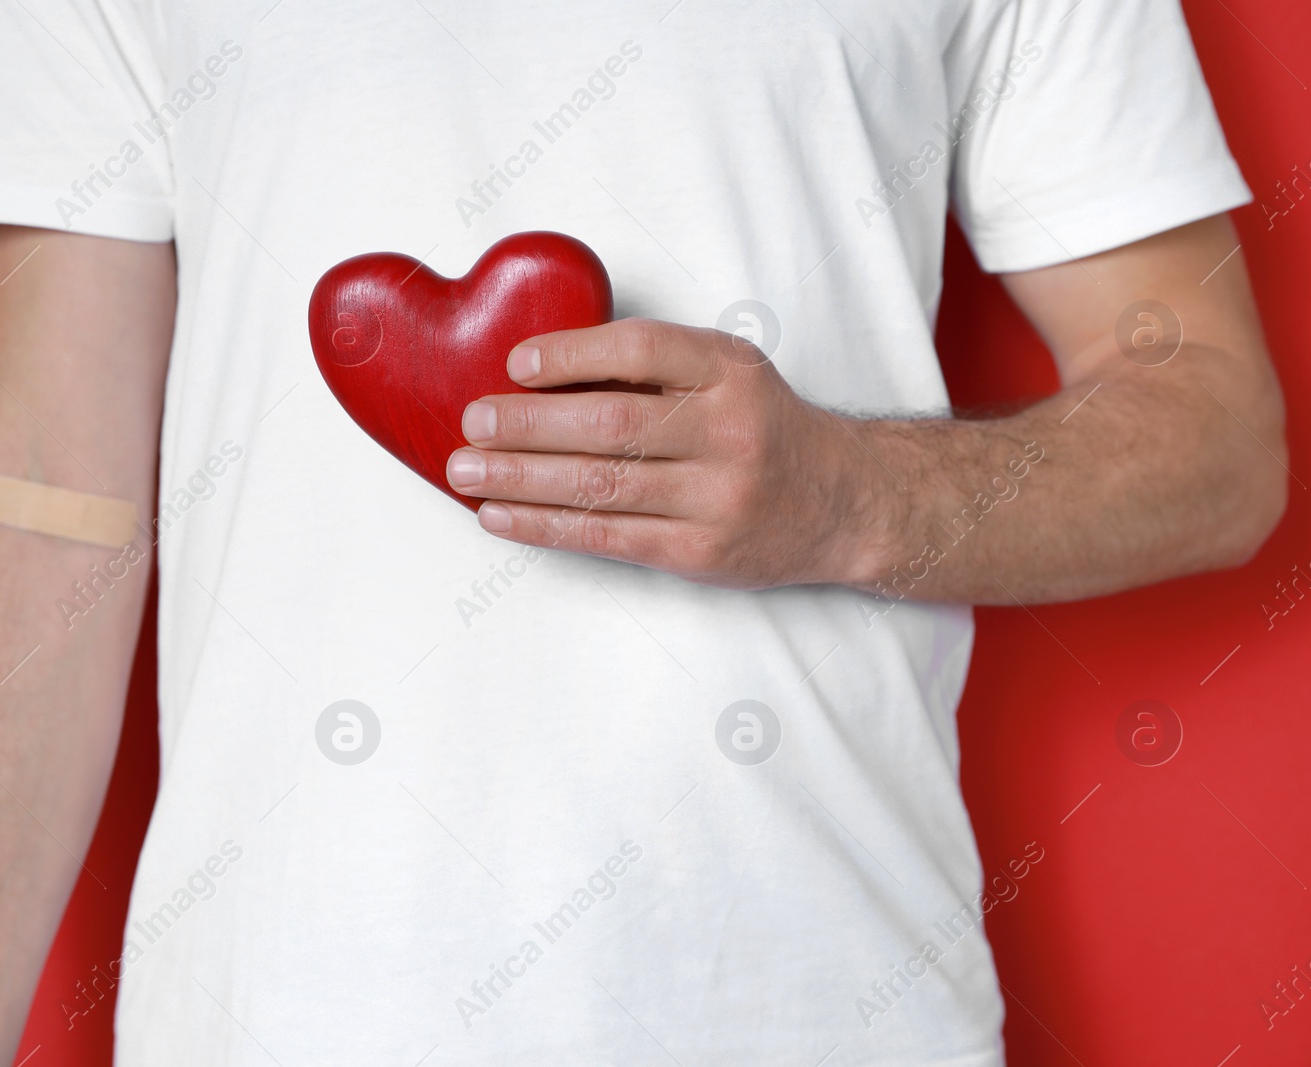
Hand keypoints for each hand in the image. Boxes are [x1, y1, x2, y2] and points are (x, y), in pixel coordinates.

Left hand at [444, 318, 890, 589]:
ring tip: (468, 471)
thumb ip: (657, 365)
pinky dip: (546, 526)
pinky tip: (501, 515)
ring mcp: (717, 497)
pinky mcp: (701, 551)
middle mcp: (730, 431)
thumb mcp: (730, 373)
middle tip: (473, 421)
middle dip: (531, 424)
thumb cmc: (763, 427)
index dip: (573, 353)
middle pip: (612, 424)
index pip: (642, 350)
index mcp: (731, 371)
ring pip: (602, 486)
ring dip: (523, 479)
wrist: (842, 501)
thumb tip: (541, 370)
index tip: (517, 364)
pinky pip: (608, 536)